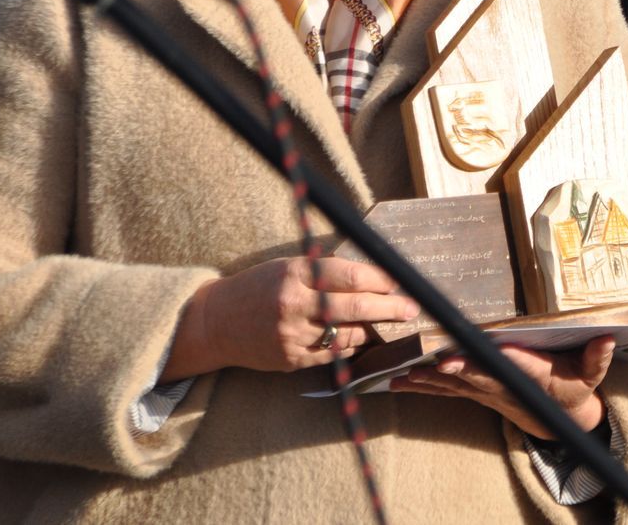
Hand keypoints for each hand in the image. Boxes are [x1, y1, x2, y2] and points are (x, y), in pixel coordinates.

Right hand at [163, 257, 417, 379]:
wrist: (216, 322)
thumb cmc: (258, 287)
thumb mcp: (287, 267)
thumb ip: (323, 272)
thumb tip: (373, 276)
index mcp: (293, 274)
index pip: (346, 274)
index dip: (379, 278)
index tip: (399, 281)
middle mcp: (293, 305)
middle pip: (353, 306)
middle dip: (389, 308)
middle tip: (411, 309)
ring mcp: (292, 336)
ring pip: (347, 333)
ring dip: (371, 328)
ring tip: (385, 323)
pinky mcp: (291, 360)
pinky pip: (333, 353)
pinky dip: (350, 345)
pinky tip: (359, 338)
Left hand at [392, 336, 616, 439]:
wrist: (560, 420)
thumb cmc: (574, 389)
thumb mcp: (591, 374)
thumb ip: (597, 357)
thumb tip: (607, 338)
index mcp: (533, 376)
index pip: (511, 368)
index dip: (493, 362)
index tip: (473, 355)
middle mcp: (506, 386)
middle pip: (476, 378)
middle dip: (454, 372)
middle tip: (432, 364)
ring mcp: (489, 392)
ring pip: (456, 386)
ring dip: (428, 382)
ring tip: (401, 376)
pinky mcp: (478, 393)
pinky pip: (448, 391)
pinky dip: (423, 386)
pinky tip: (399, 382)